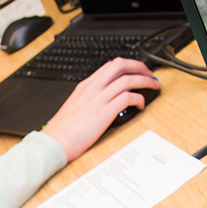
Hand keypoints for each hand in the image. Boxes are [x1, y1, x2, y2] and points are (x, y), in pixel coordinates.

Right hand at [40, 58, 158, 160]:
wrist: (54, 142)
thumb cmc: (63, 130)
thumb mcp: (75, 106)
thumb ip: (90, 99)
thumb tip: (106, 99)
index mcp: (85, 86)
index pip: (110, 65)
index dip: (128, 65)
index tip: (137, 71)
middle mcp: (92, 88)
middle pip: (120, 65)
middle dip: (139, 67)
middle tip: (149, 74)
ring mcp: (98, 99)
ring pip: (128, 79)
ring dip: (145, 81)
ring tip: (153, 86)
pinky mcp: (104, 112)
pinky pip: (128, 97)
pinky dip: (139, 98)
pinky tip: (141, 105)